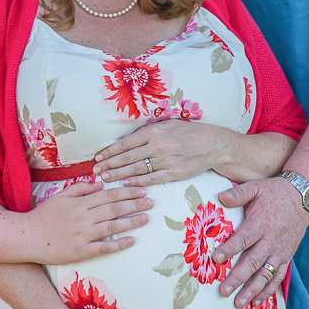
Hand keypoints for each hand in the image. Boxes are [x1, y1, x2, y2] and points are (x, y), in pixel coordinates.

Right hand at [28, 180, 151, 263]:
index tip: (141, 189)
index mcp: (79, 203)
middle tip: (151, 201)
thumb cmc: (43, 216)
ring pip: (113, 226)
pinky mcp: (81, 251)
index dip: (126, 192)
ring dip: (132, 222)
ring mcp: (83, 235)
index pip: (108, 195)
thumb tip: (100, 183)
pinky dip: (119, 243)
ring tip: (147, 218)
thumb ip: (80, 188)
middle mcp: (84, 217)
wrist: (27, 237)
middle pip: (114, 208)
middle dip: (135, 204)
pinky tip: (132, 241)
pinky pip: (104, 247)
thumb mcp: (60, 196)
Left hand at [93, 120, 226, 185]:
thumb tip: (128, 139)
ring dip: (118, 174)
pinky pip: (151, 179)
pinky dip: (137, 182)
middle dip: (109, 165)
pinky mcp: (173, 173)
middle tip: (95, 171)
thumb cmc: (189, 132)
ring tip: (105, 178)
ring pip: (136, 169)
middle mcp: (158, 146)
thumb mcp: (168, 124)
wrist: (213, 144)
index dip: (110, 151)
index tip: (98, 157)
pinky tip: (125, 184)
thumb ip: (149, 131)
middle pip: (127, 157)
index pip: (125, 143)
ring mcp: (165, 161)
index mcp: (154, 131)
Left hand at [213, 175, 308, 306]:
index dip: (230, 249)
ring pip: (265, 274)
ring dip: (252, 290)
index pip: (244, 239)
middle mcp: (271, 240)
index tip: (216, 259)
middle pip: (253, 262)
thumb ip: (238, 194)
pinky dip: (267, 291)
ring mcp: (279, 251)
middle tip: (223, 291)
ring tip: (238, 303)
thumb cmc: (274, 193)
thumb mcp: (256, 188)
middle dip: (237, 278)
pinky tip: (255, 302)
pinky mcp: (286, 258)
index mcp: (260, 223)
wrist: (302, 199)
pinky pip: (277, 277)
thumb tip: (220, 197)